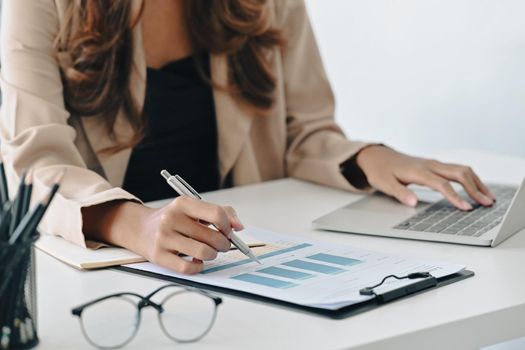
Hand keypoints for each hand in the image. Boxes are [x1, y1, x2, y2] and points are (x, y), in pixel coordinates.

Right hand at [140, 197, 243, 273]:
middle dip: (224, 244)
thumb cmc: (173, 219)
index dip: (228, 226)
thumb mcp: (193, 208)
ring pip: (204, 253)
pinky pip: (189, 267)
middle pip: (213, 236)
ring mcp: (164, 238)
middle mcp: (172, 219)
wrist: (139, 228)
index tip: (228, 231)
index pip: (216, 214)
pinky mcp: (158, 256)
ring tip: (209, 252)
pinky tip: (197, 261)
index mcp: (183, 204)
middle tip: (222, 244)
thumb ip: (220, 212)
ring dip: (212, 255)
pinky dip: (199, 266)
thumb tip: (239, 226)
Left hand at [356, 146, 495, 209]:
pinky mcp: (435, 165)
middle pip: (459, 174)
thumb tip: (413, 202)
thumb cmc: (380, 171)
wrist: (377, 157)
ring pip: (461, 169)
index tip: (467, 208)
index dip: (456, 197)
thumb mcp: (384, 184)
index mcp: (418, 171)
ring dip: (476, 182)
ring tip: (488, 197)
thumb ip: (400, 193)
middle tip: (487, 203)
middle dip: (475, 188)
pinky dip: (470, 178)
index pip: (442, 185)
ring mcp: (433, 163)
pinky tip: (476, 187)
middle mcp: (429, 165)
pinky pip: (457, 169)